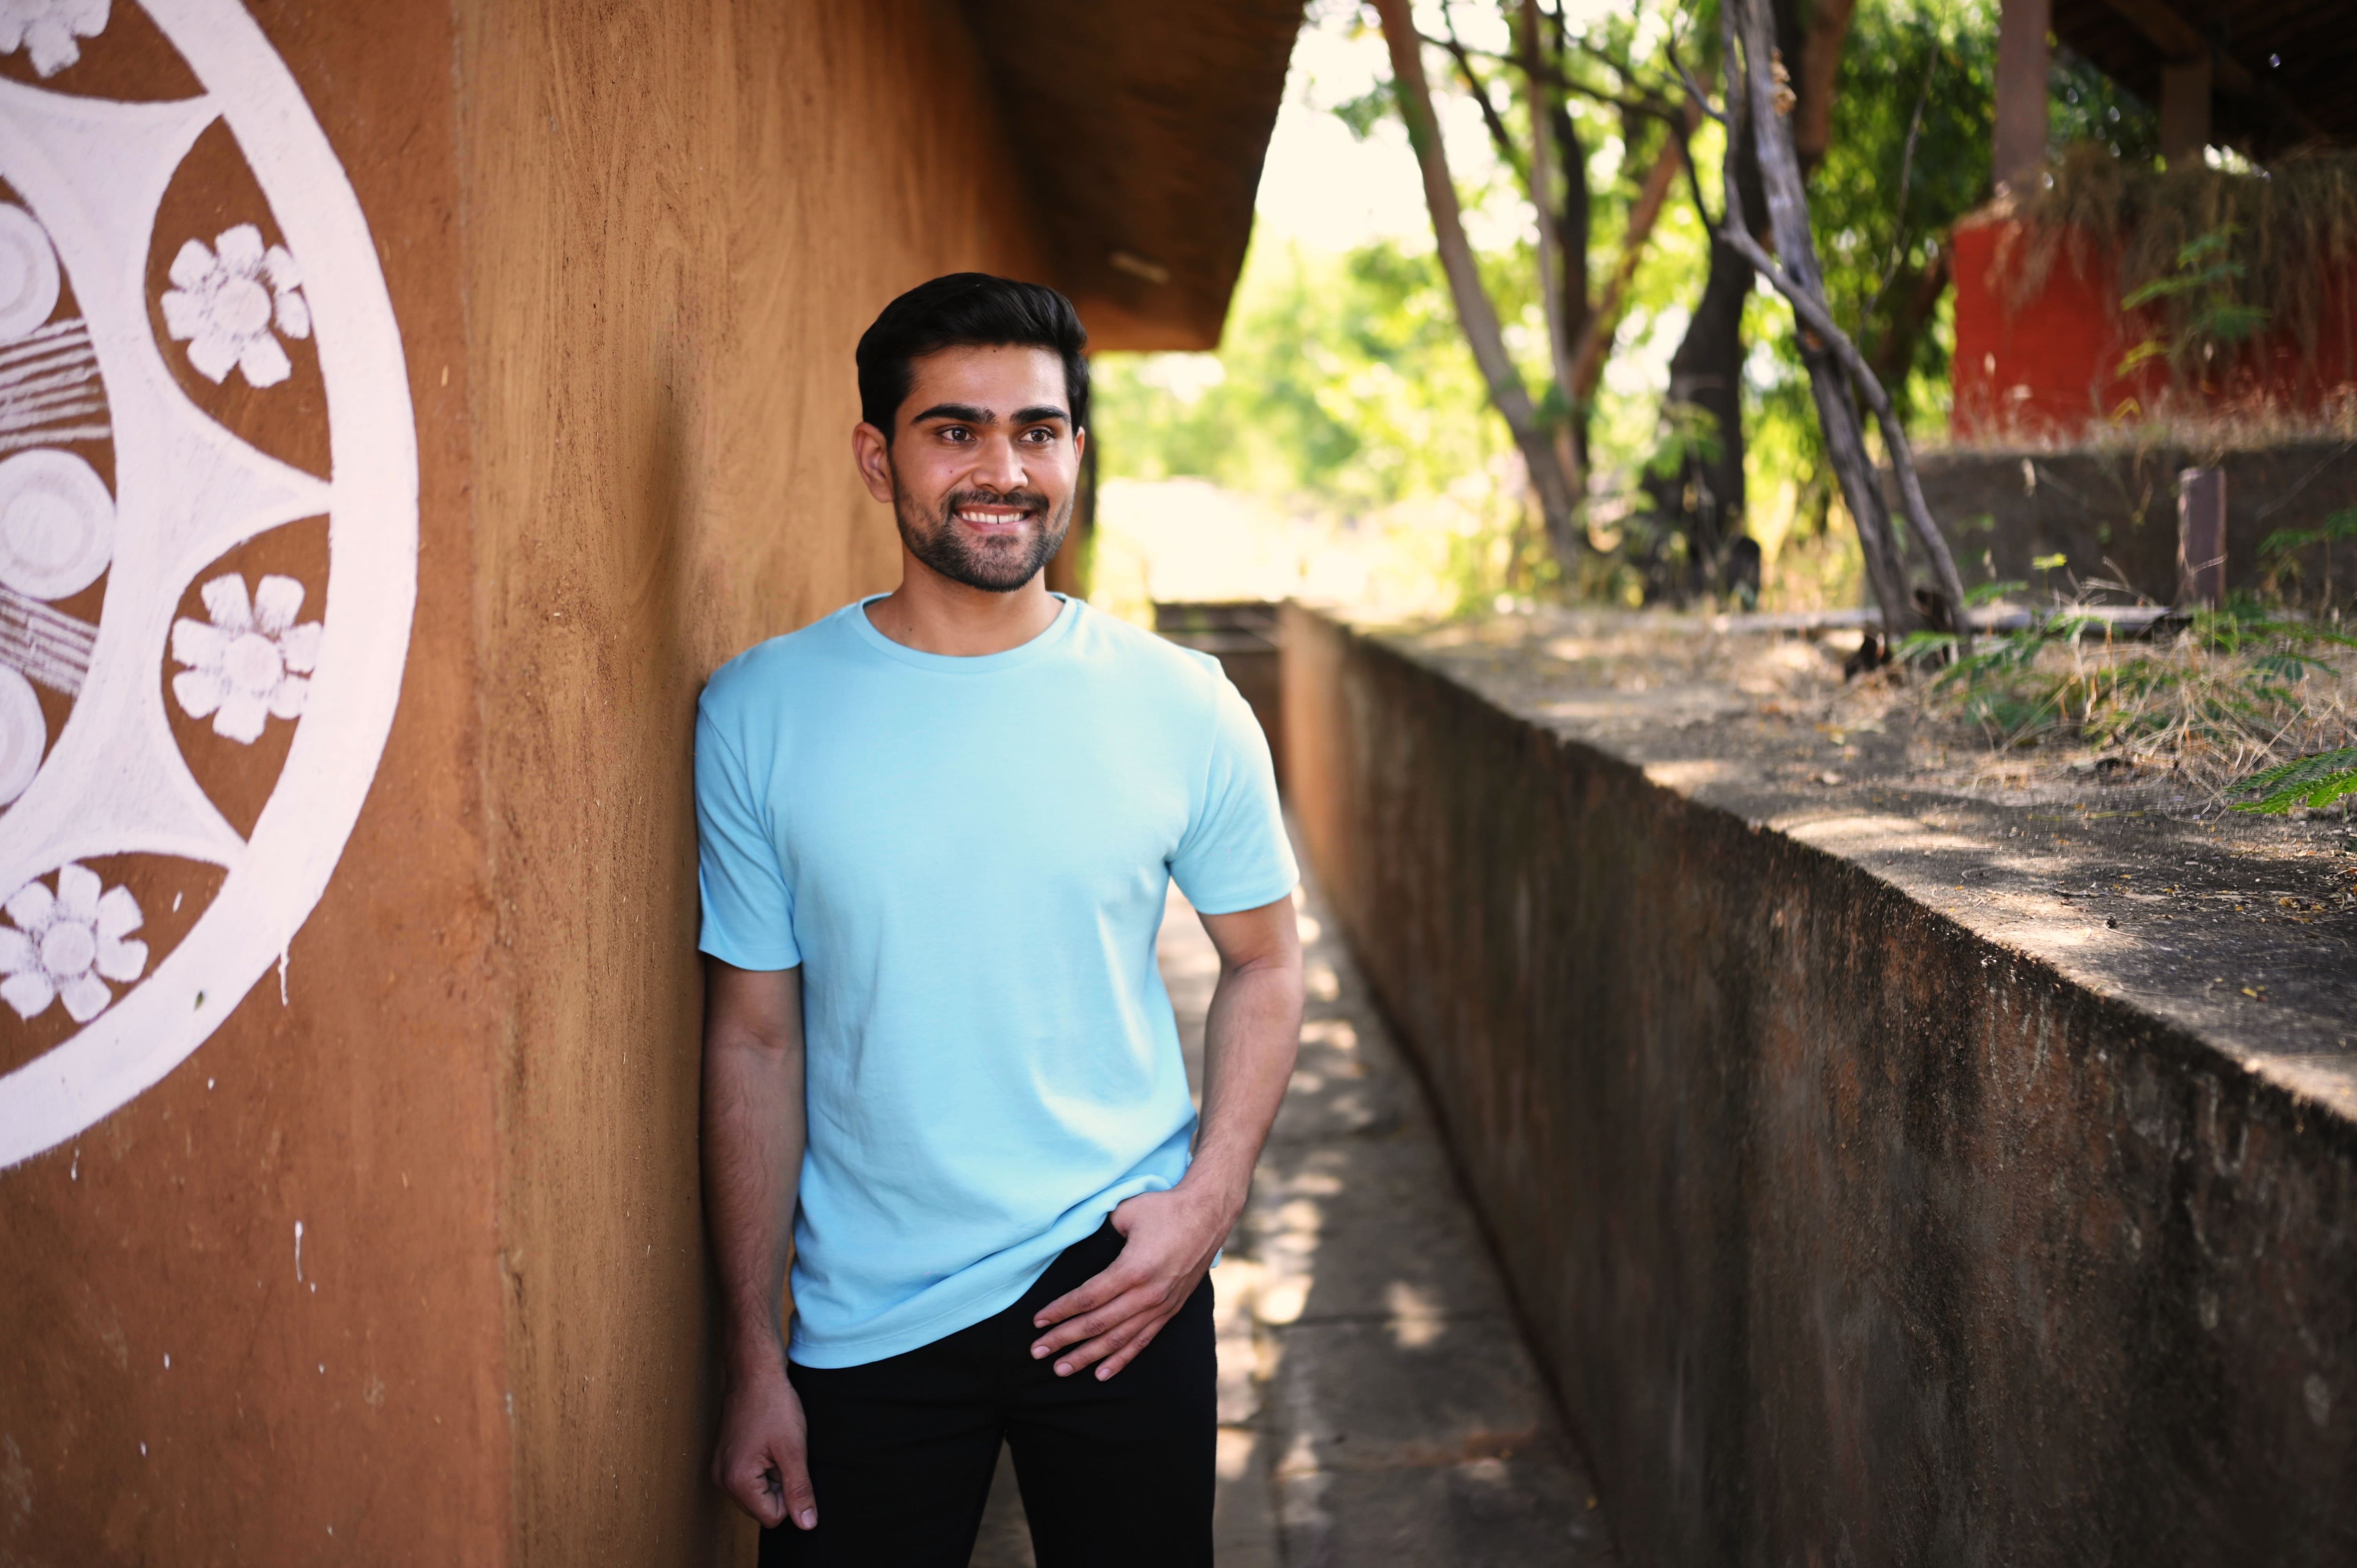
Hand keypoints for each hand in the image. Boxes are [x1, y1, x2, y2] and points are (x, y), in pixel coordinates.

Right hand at [712, 1362, 816, 1530]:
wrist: (754, 1372)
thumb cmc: (774, 1404)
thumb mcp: (794, 1450)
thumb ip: (799, 1490)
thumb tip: (807, 1524)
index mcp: (737, 1481)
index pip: (772, 1517)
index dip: (789, 1495)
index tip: (789, 1464)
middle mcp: (721, 1479)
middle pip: (762, 1507)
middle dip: (778, 1485)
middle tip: (781, 1451)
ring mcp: (719, 1468)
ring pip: (756, 1492)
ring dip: (771, 1474)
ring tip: (773, 1444)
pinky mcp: (723, 1458)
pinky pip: (748, 1477)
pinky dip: (762, 1465)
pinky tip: (765, 1441)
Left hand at [1028, 1183, 1230, 1380]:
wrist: (1209, 1214)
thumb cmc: (1164, 1208)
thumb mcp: (1126, 1212)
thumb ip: (1100, 1231)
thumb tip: (1076, 1243)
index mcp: (1133, 1269)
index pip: (1087, 1298)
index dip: (1060, 1311)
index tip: (1037, 1321)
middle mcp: (1147, 1294)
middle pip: (1097, 1324)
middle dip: (1064, 1339)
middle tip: (1037, 1352)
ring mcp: (1160, 1306)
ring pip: (1118, 1339)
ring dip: (1088, 1356)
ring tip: (1061, 1370)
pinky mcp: (1171, 1310)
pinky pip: (1142, 1341)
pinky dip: (1121, 1359)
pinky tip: (1102, 1373)